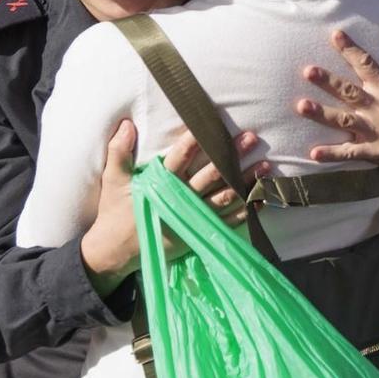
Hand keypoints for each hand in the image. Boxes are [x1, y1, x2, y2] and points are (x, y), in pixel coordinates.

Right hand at [80, 119, 265, 295]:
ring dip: (246, 181)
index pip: (179, 159)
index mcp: (159, 185)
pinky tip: (260, 197)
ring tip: (265, 165)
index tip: (210, 125)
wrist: (117, 253)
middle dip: (232, 156)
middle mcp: (179, 200)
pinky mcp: (198, 233)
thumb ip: (119, 152)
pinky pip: (226, 222)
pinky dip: (244, 210)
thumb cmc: (116, 213)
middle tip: (251, 138)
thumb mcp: (113, 181)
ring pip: (224, 197)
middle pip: (210, 174)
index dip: (194, 141)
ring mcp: (191, 219)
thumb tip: (127, 123)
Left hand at [296, 26, 378, 178]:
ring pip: (344, 120)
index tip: (335, 35)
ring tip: (301, 106)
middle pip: (349, 92)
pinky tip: (313, 153)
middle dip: (328, 81)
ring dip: (322, 114)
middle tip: (308, 71)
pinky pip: (350, 152)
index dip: (350, 49)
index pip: (366, 64)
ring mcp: (374, 130)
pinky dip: (332, 154)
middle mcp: (378, 107)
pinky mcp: (373, 150)